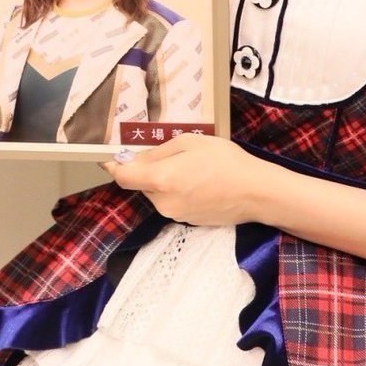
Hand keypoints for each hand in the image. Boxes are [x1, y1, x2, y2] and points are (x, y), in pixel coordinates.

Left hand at [101, 133, 267, 227]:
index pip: (123, 177)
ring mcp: (175, 215)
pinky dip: (179, 191)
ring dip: (166, 181)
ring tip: (194, 167)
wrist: (254, 192)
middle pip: (143, 184)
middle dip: (149, 170)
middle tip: (173, 154)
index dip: (115, 166)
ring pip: (159, 193)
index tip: (110, 157)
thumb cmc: (224, 160)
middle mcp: (162, 202)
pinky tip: (201, 182)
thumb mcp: (190, 143)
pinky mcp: (188, 221)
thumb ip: (158, 152)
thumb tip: (134, 159)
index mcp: (160, 180)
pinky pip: (173, 202)